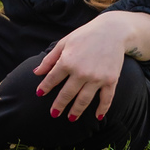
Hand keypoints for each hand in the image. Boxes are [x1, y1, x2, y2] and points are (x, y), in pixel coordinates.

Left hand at [34, 12, 149, 121]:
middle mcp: (81, 72)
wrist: (112, 31)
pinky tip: (97, 117)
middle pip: (67, 94)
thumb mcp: (64, 43)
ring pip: (84, 100)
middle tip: (54, 114)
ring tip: (71, 119)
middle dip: (59, 105)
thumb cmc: (85, 35)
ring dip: (76, 111)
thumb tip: (36, 73)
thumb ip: (50, 59)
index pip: (52, 79)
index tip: (39, 94)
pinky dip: (102, 109)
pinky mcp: (111, 80)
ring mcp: (97, 78)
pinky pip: (106, 99)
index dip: (45, 88)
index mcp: (67, 61)